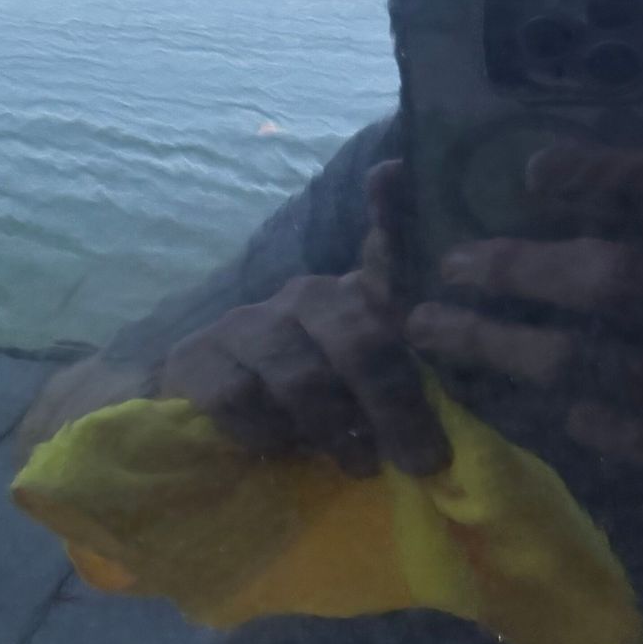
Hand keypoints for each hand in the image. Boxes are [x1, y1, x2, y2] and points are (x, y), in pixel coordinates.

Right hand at [159, 178, 449, 476]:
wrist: (196, 406)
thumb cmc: (298, 399)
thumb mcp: (356, 388)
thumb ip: (402, 383)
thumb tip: (445, 429)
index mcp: (351, 299)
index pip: (383, 251)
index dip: (392, 214)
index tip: (392, 176)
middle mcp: (303, 298)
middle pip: (357, 339)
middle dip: (395, 404)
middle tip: (422, 460)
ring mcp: (247, 326)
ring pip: (302, 376)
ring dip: (337, 430)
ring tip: (359, 467)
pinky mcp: (198, 360)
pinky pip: (242, 400)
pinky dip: (269, 435)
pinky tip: (279, 449)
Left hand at [405, 144, 642, 477]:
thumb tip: (598, 180)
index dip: (611, 180)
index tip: (538, 169)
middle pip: (617, 281)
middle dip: (524, 269)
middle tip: (454, 263)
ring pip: (597, 366)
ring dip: (508, 347)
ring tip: (439, 329)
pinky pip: (634, 435)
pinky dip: (586, 417)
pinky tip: (553, 404)